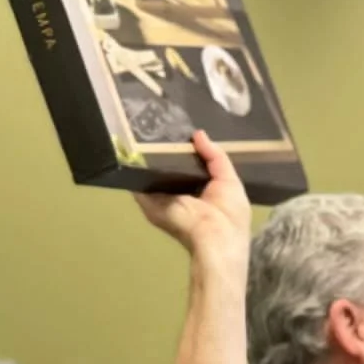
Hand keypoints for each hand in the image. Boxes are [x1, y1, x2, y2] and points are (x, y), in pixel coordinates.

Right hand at [135, 131, 251, 260]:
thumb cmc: (228, 214)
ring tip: (145, 130)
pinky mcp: (148, 202)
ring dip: (149, 155)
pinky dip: (137, 166)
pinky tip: (134, 144)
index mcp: (199, 192)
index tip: (179, 129)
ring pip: (152, 173)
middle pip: (169, 168)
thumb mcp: (229, 181)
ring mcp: (161, 199)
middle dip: (165, 150)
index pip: (188, 167)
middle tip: (160, 125)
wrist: (214, 238)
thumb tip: (198, 134)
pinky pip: (139, 182)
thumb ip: (215, 157)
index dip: (185, 150)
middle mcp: (178, 195)